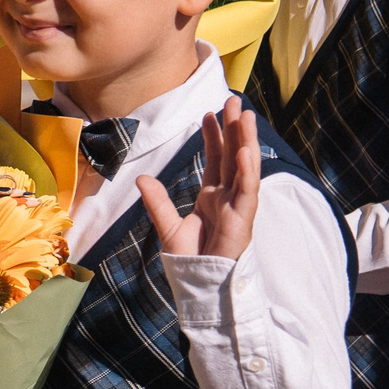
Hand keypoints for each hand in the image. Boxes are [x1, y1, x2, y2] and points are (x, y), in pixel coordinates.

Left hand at [138, 96, 261, 260]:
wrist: (200, 288)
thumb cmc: (191, 262)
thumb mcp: (168, 228)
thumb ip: (157, 202)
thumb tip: (141, 178)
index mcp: (212, 198)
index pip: (216, 159)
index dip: (214, 136)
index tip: (209, 113)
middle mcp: (228, 198)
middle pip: (233, 156)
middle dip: (235, 128)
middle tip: (234, 100)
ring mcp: (238, 207)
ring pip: (245, 167)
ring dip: (246, 140)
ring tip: (246, 114)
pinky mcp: (243, 220)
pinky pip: (247, 191)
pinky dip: (247, 171)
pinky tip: (244, 150)